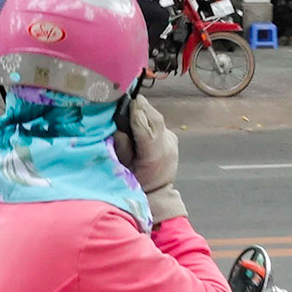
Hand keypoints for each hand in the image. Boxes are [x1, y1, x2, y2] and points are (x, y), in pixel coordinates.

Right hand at [116, 96, 185, 223]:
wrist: (158, 192)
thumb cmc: (135, 182)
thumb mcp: (123, 168)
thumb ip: (122, 147)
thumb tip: (119, 127)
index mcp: (153, 156)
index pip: (147, 129)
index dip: (137, 114)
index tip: (127, 102)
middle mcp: (166, 146)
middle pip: (154, 118)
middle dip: (140, 107)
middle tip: (126, 100)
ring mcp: (171, 141)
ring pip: (156, 117)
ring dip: (143, 110)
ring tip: (130, 107)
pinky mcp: (172, 137)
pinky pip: (157, 122)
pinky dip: (147, 117)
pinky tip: (138, 117)